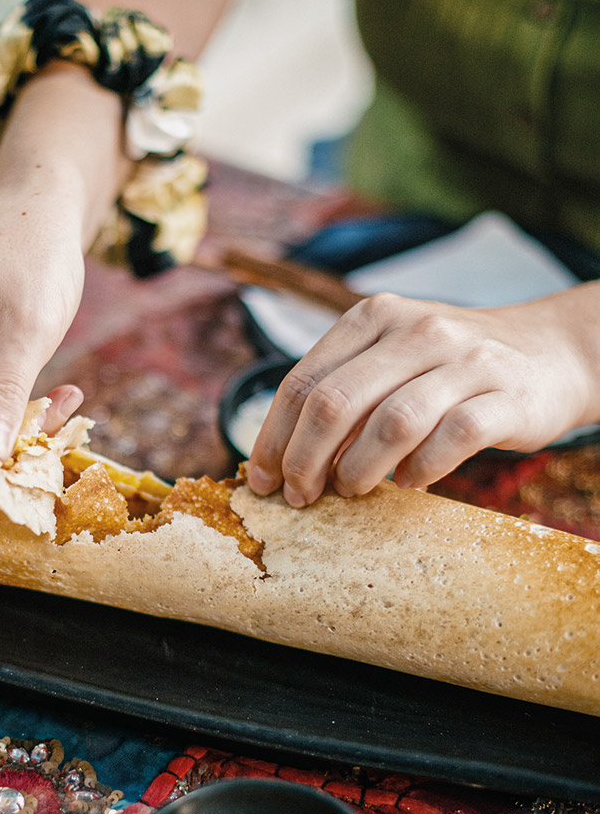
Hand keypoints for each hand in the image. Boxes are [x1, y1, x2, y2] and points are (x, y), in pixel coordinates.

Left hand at [246, 289, 599, 505]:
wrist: (550, 353)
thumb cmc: (450, 369)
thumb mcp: (392, 357)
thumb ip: (343, 390)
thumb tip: (282, 457)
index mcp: (374, 317)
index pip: (302, 381)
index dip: (274, 438)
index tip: (263, 480)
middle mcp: (417, 329)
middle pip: (335, 403)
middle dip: (305, 461)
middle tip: (301, 496)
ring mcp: (466, 361)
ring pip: (391, 423)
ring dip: (358, 469)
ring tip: (351, 490)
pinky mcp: (505, 396)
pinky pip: (452, 438)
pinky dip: (422, 469)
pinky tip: (411, 484)